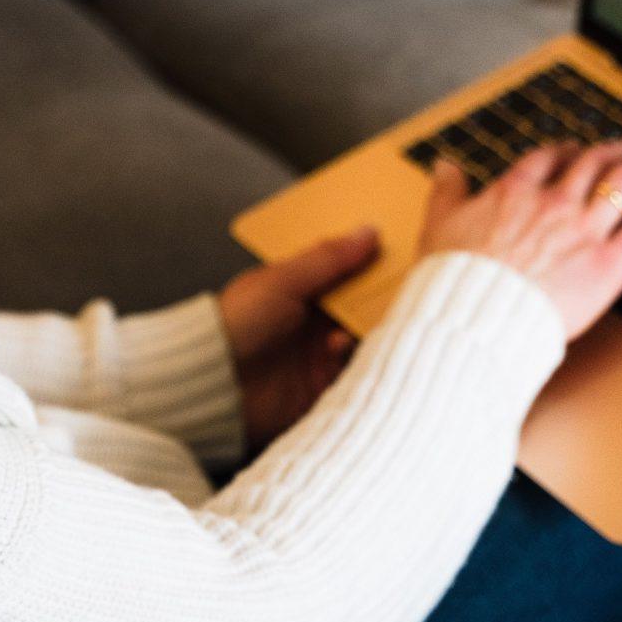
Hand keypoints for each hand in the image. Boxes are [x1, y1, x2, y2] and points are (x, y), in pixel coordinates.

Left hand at [216, 226, 382, 458]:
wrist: (211, 386)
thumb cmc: (235, 325)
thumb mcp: (282, 281)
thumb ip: (328, 258)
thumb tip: (369, 231)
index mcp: (299, 291)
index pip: (346, 273)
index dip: (372, 264)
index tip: (404, 253)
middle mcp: (312, 323)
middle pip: (360, 307)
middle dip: (382, 299)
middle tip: (410, 289)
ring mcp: (318, 356)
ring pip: (363, 339)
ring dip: (374, 330)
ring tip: (384, 321)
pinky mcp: (323, 390)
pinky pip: (357, 375)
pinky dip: (365, 363)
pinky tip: (359, 352)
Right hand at [418, 138, 621, 341]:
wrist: (478, 315)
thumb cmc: (455, 279)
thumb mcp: (439, 224)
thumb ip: (447, 192)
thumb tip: (445, 167)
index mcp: (516, 191)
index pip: (549, 158)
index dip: (568, 151)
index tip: (578, 151)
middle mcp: (554, 203)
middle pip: (596, 163)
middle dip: (621, 151)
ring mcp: (583, 230)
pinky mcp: (607, 263)